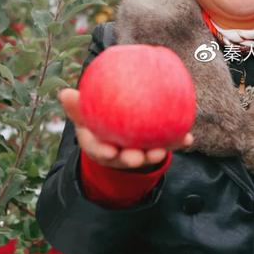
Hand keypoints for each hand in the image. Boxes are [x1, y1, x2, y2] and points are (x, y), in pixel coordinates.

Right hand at [58, 88, 193, 169]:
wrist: (117, 134)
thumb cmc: (97, 121)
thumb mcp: (85, 115)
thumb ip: (77, 107)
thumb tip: (64, 93)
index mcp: (101, 147)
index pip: (101, 151)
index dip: (105, 153)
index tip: (110, 152)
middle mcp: (119, 154)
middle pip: (126, 159)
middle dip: (133, 160)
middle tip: (140, 156)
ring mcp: (137, 152)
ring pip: (147, 156)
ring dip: (155, 155)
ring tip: (162, 151)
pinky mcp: (154, 149)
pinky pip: (167, 145)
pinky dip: (178, 142)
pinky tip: (188, 139)